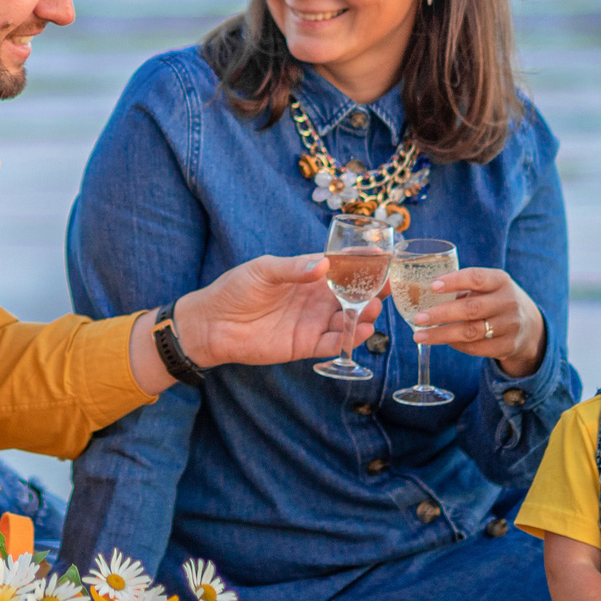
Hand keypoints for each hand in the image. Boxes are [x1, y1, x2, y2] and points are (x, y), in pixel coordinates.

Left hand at [179, 252, 380, 368]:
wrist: (213, 324)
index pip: (341, 266)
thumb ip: (292, 269)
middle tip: (386, 288)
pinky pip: (334, 342)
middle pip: (352, 294)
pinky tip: (362, 331)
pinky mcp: (306, 344)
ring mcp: (313, 321)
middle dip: (371, 290)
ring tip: (373, 309)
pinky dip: (350, 338)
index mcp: (307, 273)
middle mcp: (316, 297)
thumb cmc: (235, 289)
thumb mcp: (263, 271)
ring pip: (348, 319)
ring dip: (364, 315)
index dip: (362, 261)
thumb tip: (323, 265)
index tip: (382, 256)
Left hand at [407, 266, 545, 376]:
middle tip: (419, 318)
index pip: (476, 278)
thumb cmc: (495, 300)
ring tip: (420, 335)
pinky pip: (476, 348)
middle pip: (471, 309)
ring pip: (471, 332)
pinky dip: (456, 345)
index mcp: (500, 281)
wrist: (530, 326)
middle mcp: (508, 302)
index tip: (432, 286)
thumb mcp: (489, 287)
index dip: (454, 281)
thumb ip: (463, 288)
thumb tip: (423, 294)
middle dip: (441, 314)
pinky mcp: (507, 346)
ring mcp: (510, 326)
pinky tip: (442, 341)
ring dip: (442, 334)